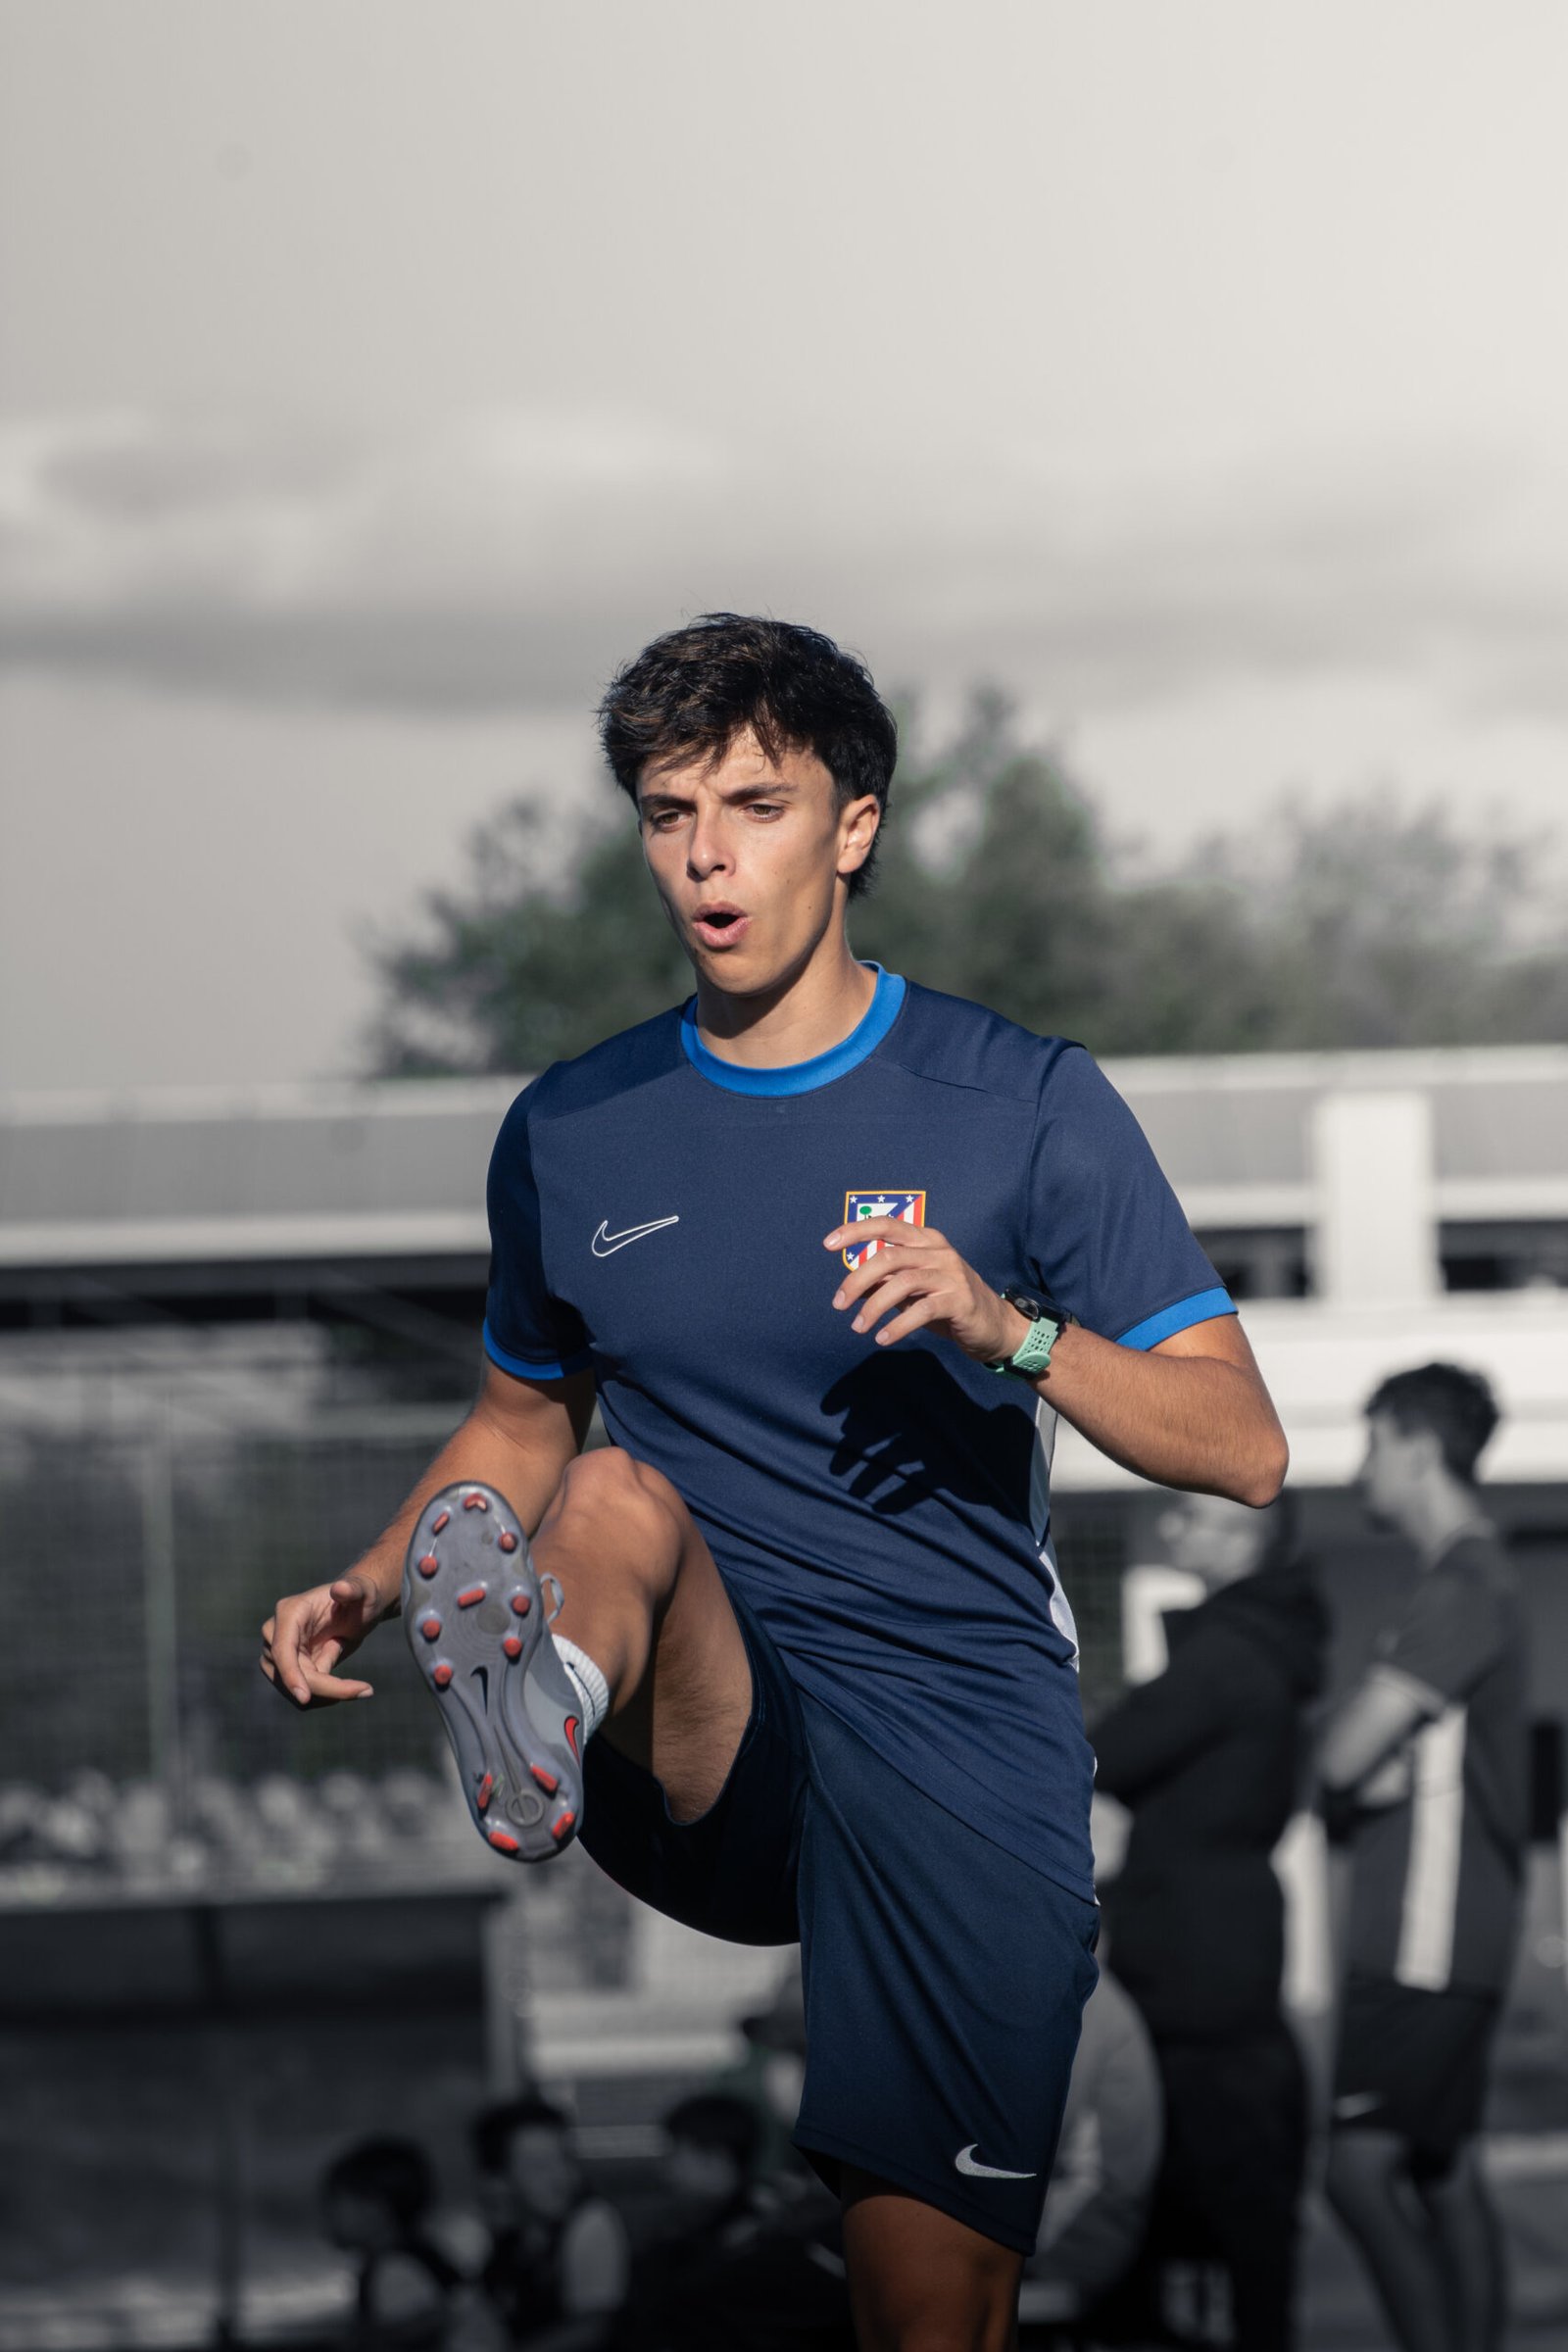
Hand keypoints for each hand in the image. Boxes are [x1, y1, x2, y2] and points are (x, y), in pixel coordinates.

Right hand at [259, 1571, 387, 1708]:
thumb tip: (340, 1589)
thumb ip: (353, 1589)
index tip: (304, 1698)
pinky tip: (344, 1676)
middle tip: (365, 1690)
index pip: (282, 1650)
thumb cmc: (360, 1597)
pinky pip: (303, 1694)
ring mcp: (275, 1654)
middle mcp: (274, 1634)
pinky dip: (327, 1695)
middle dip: (327, 1688)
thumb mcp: (364, 1592)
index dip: (291, 1675)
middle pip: (291, 1676)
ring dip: (329, 1691)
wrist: (356, 1610)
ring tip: (348, 1660)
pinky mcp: (283, 1670)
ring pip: (296, 1690)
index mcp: (289, 1612)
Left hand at [823, 1218, 1027, 1362]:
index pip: (887, 1225)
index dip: (856, 1231)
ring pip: (902, 1283)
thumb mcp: (913, 1287)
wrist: (992, 1324)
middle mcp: (939, 1252)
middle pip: (888, 1257)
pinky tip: (883, 1338)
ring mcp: (951, 1275)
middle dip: (857, 1280)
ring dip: (873, 1307)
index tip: (828, 1244)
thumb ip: (887, 1280)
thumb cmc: (946, 1302)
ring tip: (858, 1327)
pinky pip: (921, 1310)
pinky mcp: (959, 1300)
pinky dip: (898, 1325)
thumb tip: (852, 1286)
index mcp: (926, 1240)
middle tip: (839, 1304)